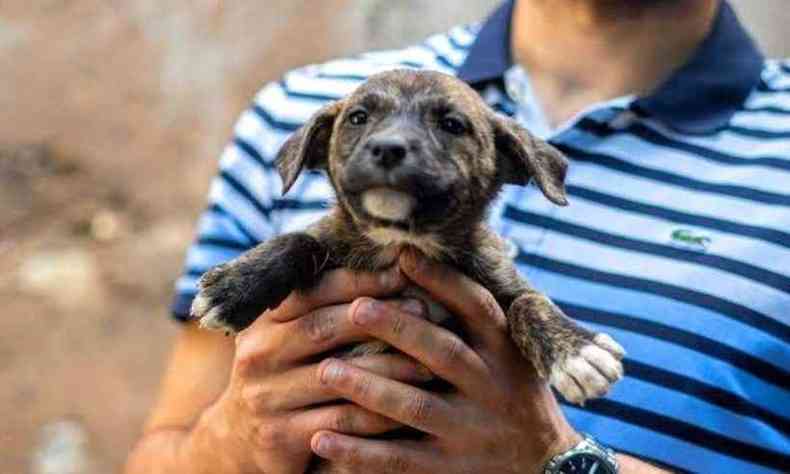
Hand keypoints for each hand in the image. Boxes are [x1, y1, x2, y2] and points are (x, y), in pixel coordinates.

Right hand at [187, 266, 431, 473]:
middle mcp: (259, 353)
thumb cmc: (281, 375)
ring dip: (388, 369)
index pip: (311, 291)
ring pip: (338, 377)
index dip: (358, 280)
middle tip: (423, 310)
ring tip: (428, 362)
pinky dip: (378, 414)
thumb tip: (385, 265)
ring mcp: (266, 396)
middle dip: (378, 318)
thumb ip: (320, 307)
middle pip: (324, 328)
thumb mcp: (284, 336)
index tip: (401, 272)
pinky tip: (408, 407)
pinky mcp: (279, 436)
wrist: (237, 440)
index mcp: (263, 321)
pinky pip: (340, 421)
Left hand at [310, 251, 580, 473]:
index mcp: (504, 352)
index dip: (441, 279)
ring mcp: (469, 430)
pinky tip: (322, 437)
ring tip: (326, 370)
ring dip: (368, 389)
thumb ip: (476, 321)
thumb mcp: (512, 355)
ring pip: (415, 407)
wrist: (548, 468)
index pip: (476, 307)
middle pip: (443, 352)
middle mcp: (490, 387)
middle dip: (398, 329)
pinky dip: (359, 452)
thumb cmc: (515, 396)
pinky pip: (399, 460)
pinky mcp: (450, 469)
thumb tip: (423, 265)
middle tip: (355, 308)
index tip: (403, 255)